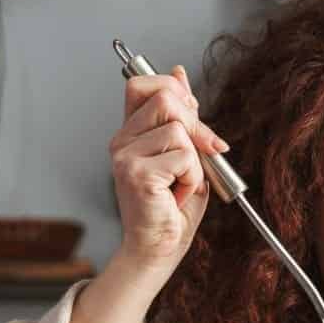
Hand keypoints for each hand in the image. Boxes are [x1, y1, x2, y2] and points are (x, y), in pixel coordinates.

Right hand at [108, 64, 229, 281]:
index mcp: (129, 133)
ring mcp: (125, 157)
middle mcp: (121, 141)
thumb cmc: (171, 208)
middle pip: (165, 98)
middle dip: (195, 125)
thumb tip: (180, 74)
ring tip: (182, 183)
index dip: (172, 90)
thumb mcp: (184, 153)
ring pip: (178, 130)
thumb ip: (182, 116)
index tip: (191, 115)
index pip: (141, 83)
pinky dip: (192, 178)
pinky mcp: (137, 174)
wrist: (158, 248)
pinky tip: (178, 195)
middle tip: (202, 154)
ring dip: (195, 161)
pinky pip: (184, 157)